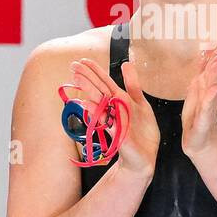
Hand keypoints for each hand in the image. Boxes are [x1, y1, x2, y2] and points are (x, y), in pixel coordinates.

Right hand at [70, 56, 157, 179]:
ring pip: (100, 104)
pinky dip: (99, 115)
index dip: (94, 71)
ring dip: (88, 92)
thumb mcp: (140, 103)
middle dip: (86, 78)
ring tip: (77, 80)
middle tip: (73, 67)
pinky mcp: (118, 135)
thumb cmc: (141, 132)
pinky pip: (108, 124)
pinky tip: (89, 105)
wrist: (143, 156)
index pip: (104, 82)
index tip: (81, 60)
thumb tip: (126, 63)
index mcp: (119, 100)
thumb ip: (133, 84)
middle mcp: (113, 109)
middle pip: (98, 91)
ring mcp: (114, 122)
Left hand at [181, 48, 216, 158]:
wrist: (200, 142)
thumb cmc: (197, 119)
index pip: (208, 71)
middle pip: (212, 77)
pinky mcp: (204, 118)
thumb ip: (200, 80)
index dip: (211, 59)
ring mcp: (208, 107)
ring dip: (215, 77)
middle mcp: (209, 96)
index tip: (216, 46)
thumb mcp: (196, 96)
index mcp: (204, 90)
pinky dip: (210, 98)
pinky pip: (207, 106)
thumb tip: (203, 62)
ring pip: (211, 88)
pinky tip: (214, 89)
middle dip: (216, 64)